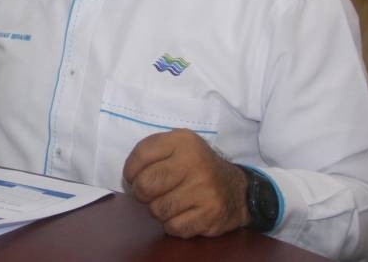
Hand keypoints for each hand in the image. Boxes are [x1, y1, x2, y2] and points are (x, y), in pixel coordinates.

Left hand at [122, 129, 248, 237]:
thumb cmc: (196, 167)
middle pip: (146, 185)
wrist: (238, 190)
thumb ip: (150, 152)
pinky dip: (172, 224)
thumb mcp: (177, 146)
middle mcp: (194, 162)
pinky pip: (174, 227)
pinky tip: (182, 214)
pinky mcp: (210, 214)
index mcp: (182, 141)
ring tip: (170, 202)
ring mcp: (204, 190)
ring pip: (157, 210)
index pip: (141, 155)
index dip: (131, 170)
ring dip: (158, 210)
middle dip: (141, 193)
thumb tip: (129, 178)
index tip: (134, 176)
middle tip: (150, 193)